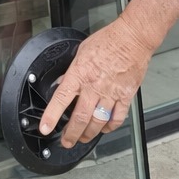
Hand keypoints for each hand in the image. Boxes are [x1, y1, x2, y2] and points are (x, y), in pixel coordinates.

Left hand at [38, 19, 153, 148]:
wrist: (132, 38)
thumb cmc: (108, 40)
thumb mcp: (81, 51)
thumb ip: (72, 70)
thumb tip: (63, 82)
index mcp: (80, 74)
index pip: (61, 98)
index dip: (51, 116)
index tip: (45, 128)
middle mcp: (94, 86)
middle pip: (80, 117)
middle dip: (71, 134)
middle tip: (66, 141)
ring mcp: (111, 93)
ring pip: (97, 122)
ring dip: (88, 134)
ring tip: (83, 138)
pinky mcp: (125, 96)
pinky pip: (117, 118)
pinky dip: (110, 127)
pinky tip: (104, 128)